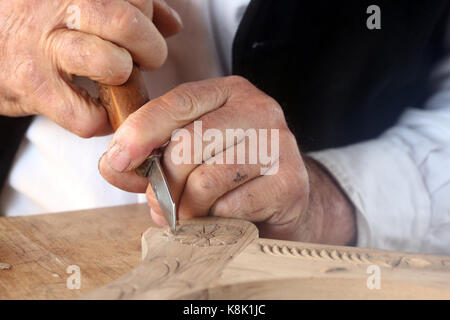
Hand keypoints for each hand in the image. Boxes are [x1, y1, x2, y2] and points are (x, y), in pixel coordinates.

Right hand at [0, 0, 181, 136]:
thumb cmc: (36, 21)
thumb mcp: (77, 3)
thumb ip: (128, 5)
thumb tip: (171, 23)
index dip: (149, 19)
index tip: (143, 33)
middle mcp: (56, 9)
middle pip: (128, 23)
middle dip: (150, 48)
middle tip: (143, 59)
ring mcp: (42, 49)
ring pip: (111, 64)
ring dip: (126, 79)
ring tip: (117, 80)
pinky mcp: (33, 89)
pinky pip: (86, 115)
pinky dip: (101, 120)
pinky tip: (97, 109)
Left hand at [99, 76, 355, 244]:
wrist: (283, 198)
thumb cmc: (230, 174)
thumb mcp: (189, 155)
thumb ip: (150, 158)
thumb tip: (111, 166)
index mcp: (229, 93)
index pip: (178, 102)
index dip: (140, 130)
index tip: (115, 159)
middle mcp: (257, 110)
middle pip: (189, 143)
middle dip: (163, 183)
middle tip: (160, 205)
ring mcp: (278, 145)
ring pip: (207, 179)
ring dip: (187, 207)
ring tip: (190, 215)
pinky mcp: (289, 182)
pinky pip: (231, 206)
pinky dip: (216, 219)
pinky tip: (221, 218)